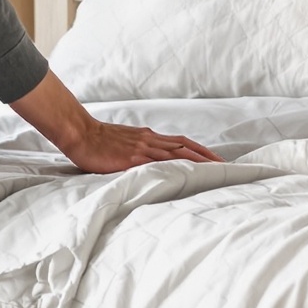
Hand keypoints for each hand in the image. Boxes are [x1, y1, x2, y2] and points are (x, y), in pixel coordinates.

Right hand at [11, 69, 216, 175]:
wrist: (80, 134)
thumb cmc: (97, 141)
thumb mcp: (123, 144)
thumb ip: (138, 151)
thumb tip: (149, 162)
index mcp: (148, 137)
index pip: (181, 143)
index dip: (200, 150)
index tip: (216, 160)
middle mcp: (150, 140)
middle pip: (186, 146)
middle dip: (207, 156)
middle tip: (227, 167)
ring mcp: (143, 148)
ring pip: (178, 153)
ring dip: (199, 161)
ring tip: (216, 170)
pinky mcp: (133, 157)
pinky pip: (159, 162)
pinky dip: (176, 167)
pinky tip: (187, 174)